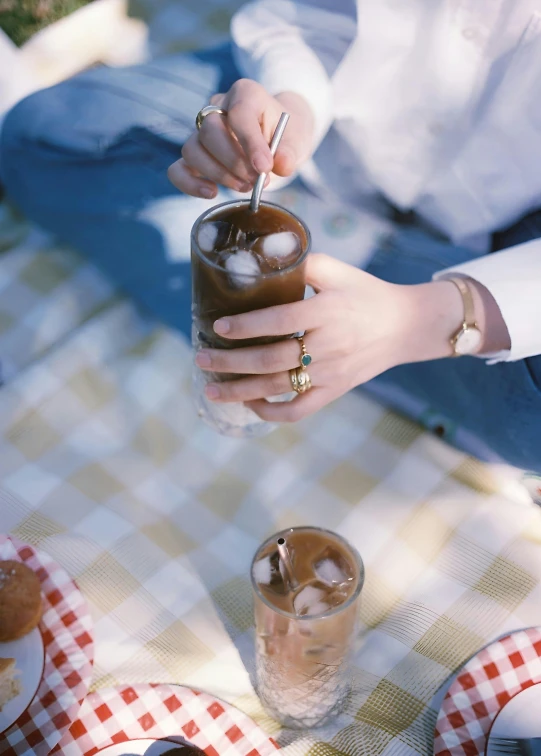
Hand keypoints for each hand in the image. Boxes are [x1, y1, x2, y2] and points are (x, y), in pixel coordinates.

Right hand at [167, 81, 313, 198]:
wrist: (278, 138)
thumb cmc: (285, 136)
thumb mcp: (296, 140)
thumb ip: (290, 152)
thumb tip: (282, 165)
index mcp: (246, 94)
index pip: (239, 113)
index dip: (250, 143)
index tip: (265, 168)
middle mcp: (218, 108)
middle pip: (210, 131)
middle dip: (234, 162)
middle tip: (256, 181)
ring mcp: (202, 131)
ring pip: (192, 149)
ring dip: (217, 174)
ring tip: (245, 187)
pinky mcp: (196, 155)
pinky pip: (178, 168)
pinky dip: (190, 184)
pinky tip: (212, 193)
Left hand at [194, 254, 466, 422]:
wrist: (405, 325)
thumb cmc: (365, 293)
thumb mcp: (339, 271)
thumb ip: (303, 264)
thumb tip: (261, 260)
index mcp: (327, 312)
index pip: (280, 322)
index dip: (246, 326)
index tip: (218, 326)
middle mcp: (328, 346)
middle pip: (271, 360)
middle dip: (230, 362)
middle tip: (200, 358)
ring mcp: (331, 373)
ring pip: (279, 388)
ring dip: (240, 391)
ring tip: (209, 389)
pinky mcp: (335, 391)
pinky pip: (299, 410)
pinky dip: (272, 412)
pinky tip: (249, 404)